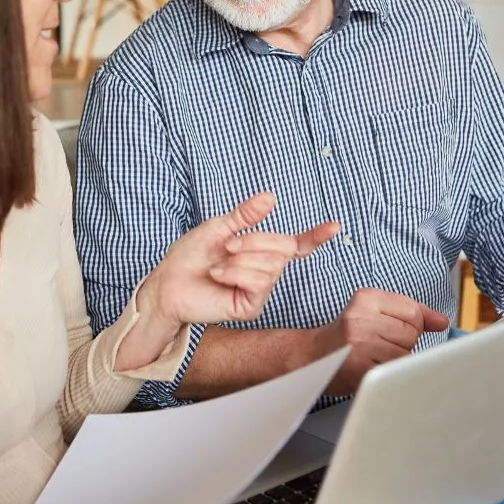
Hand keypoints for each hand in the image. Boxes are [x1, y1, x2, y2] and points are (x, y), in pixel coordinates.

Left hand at [141, 192, 340, 326]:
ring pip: (271, 265)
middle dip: (254, 241)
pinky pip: (259, 281)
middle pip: (283, 247)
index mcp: (259, 251)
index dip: (315, 236)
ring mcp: (259, 290)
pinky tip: (218, 275)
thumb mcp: (218, 227)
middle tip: (226, 246)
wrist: (168, 284)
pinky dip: (236, 272)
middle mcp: (264, 271)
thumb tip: (270, 197)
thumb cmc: (189, 257)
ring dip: (240, 258)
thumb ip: (245, 215)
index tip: (335, 226)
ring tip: (219, 264)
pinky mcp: (251, 306)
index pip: (294, 245)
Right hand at [310, 288, 448, 394]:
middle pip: (411, 334)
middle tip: (376, 346)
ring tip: (373, 358)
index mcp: (366, 298)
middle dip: (401, 345)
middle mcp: (361, 317)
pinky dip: (388, 375)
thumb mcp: (373, 313)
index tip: (390, 332)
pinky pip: (394, 372)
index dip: (409, 327)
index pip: (413, 312)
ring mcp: (360, 343)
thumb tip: (442, 322)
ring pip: (405, 354)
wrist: (310, 357)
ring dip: (395, 361)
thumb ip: (410, 313)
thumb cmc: (345, 336)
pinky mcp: (360, 367)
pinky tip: (370, 368)